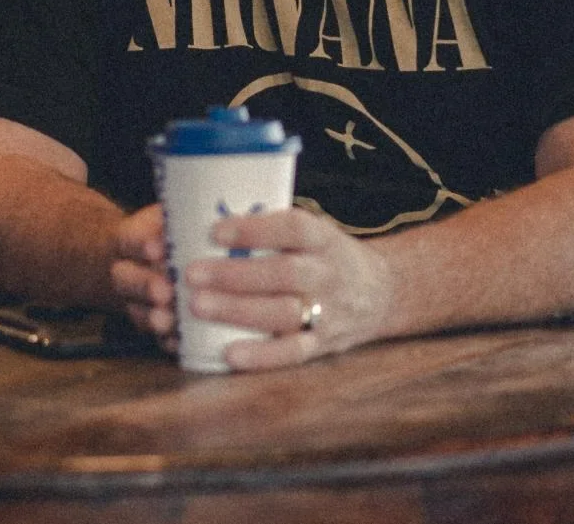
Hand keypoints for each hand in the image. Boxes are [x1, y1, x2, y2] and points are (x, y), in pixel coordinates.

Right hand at [108, 202, 176, 353]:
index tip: (155, 249)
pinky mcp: (149, 322)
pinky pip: (152, 336)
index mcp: (129, 240)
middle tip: (165, 291)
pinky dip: (165, 340)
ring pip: (136, 310)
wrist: (134, 262)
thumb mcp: (166, 217)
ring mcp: (133, 299)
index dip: (141, 245)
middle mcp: (125, 270)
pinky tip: (177, 343)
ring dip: (153, 316)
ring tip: (169, 321)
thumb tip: (220, 206)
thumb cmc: (163, 235)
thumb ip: (181, 215)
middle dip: (145, 285)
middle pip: (127, 279)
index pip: (130, 240)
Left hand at [180, 207, 395, 369]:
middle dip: (233, 274)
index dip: (255, 230)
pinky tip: (228, 353)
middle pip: (283, 274)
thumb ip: (272, 229)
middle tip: (191, 273)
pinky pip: (293, 353)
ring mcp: (328, 312)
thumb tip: (204, 217)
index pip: (293, 229)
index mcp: (324, 239)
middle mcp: (329, 274)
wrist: (382, 294)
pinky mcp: (324, 344)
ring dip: (237, 311)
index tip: (214, 231)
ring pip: (284, 314)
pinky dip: (261, 356)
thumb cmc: (325, 256)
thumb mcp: (313, 232)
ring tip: (196, 306)